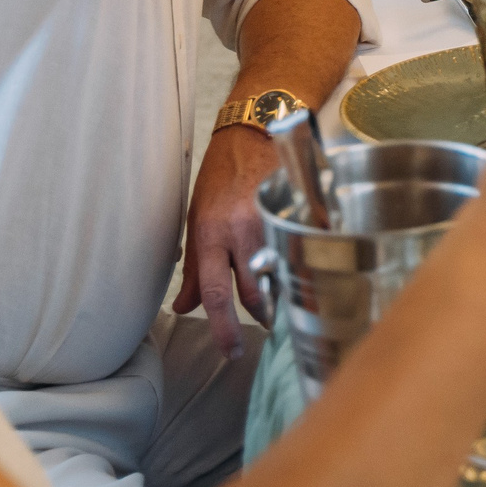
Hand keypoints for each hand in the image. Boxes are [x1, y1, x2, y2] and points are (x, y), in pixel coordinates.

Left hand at [175, 124, 276, 357]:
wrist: (253, 134)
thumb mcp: (197, 220)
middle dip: (259, 317)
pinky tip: (299, 269)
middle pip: (255, 291)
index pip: (215, 292)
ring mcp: (273, 220)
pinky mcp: (297, 212)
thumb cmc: (220, 178)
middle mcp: (242, 230)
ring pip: (280, 275)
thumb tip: (184, 307)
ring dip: (279, 295)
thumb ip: (195, 266)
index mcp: (211, 233)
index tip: (230, 352)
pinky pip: (301, 252)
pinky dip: (299, 266)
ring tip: (279, 303)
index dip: (223, 328)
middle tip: (262, 329)